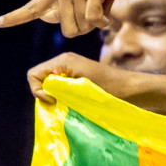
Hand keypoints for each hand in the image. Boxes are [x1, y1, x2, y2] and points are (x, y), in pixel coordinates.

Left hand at [0, 0, 133, 35]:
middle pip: (66, 29)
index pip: (32, 6)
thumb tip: (44, 17)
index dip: (14, 17)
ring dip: (95, 25)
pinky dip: (103, 21)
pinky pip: (92, 18)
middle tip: (94, 17)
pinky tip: (108, 13)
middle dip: (83, 29)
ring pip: (80, 25)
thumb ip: (63, 9)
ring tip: (102, 9)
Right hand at [26, 53, 147, 103]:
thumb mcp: (81, 87)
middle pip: (40, 79)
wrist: (132, 89)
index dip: (37, 89)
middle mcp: (64, 63)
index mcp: (63, 60)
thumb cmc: (110, 88)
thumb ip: (59, 88)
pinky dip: (63, 97)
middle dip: (45, 94)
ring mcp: (72, 70)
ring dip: (55, 97)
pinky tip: (74, 104)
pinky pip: (61, 88)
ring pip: (50, 85)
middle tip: (61, 104)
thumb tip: (44, 93)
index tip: (54, 100)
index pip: (33, 74)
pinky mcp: (78, 78)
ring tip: (69, 104)